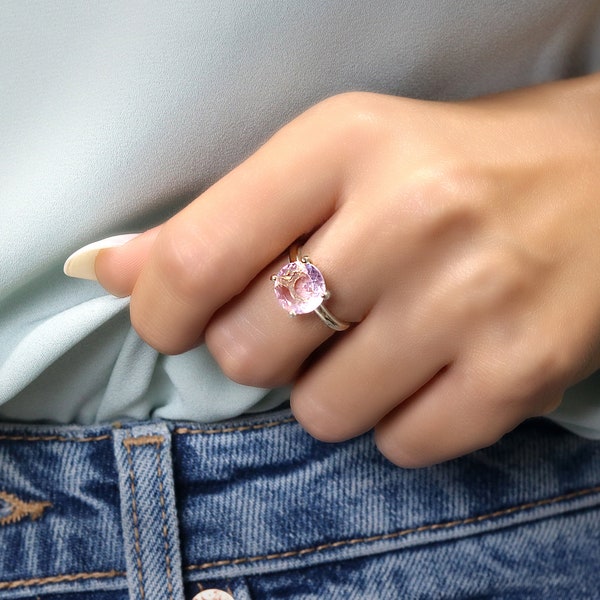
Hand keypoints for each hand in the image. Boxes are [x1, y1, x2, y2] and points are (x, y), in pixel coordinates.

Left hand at [94, 75, 599, 466]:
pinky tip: (427, 369)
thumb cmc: (452, 167)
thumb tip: (107, 270)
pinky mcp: (520, 369)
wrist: (598, 177)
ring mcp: (472, 298)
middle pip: (252, 351)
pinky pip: (402, 444)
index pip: (198, 257)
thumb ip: (217, 221)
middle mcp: (411, 216)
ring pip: (324, 412)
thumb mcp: (333, 159)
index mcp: (345, 144)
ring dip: (333, 389)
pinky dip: (398, 421)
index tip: (172, 321)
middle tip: (308, 317)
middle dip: (261, 350)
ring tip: (379, 339)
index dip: (160, 310)